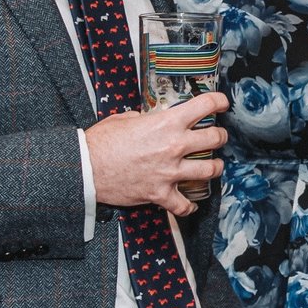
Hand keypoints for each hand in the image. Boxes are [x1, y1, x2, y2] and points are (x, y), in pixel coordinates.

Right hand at [87, 92, 227, 215]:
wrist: (84, 169)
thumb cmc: (100, 142)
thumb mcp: (124, 119)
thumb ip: (142, 117)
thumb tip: (146, 118)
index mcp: (166, 122)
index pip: (205, 105)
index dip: (218, 102)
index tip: (222, 104)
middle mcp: (174, 145)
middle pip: (215, 138)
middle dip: (220, 136)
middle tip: (218, 137)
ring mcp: (169, 171)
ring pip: (210, 170)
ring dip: (214, 167)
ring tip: (213, 166)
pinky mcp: (160, 193)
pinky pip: (183, 204)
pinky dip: (188, 206)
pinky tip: (189, 204)